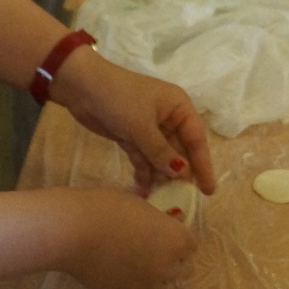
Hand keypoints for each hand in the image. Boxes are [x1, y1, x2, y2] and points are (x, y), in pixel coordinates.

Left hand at [48, 51, 215, 194]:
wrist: (81, 87)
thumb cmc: (119, 99)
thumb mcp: (142, 126)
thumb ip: (162, 152)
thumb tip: (182, 173)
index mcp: (178, 107)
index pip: (196, 140)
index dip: (202, 166)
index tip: (207, 190)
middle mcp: (168, 118)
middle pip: (179, 151)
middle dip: (179, 176)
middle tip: (181, 202)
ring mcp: (148, 129)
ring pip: (160, 158)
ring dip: (160, 178)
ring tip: (160, 201)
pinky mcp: (131, 137)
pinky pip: (143, 159)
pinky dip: (143, 173)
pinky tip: (142, 191)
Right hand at [53, 188, 196, 288]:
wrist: (72, 231)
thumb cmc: (107, 208)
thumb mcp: (143, 206)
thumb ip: (159, 223)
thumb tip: (161, 231)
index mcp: (178, 242)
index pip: (190, 247)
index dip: (178, 240)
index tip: (164, 233)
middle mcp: (167, 270)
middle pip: (178, 270)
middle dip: (168, 260)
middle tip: (146, 247)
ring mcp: (145, 288)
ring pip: (156, 285)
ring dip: (149, 275)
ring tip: (127, 260)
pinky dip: (127, 284)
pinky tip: (111, 269)